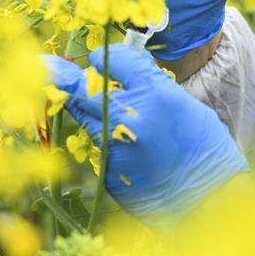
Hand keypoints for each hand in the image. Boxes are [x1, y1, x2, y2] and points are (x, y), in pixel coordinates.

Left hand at [43, 45, 248, 225]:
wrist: (208, 197)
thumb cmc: (207, 149)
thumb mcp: (186, 107)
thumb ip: (152, 90)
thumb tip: (124, 78)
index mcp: (155, 93)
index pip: (115, 60)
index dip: (108, 58)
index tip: (102, 60)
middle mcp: (128, 116)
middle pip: (81, 87)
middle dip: (65, 77)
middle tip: (46, 68)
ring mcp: (113, 145)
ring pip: (87, 118)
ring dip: (90, 112)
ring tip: (106, 112)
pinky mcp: (107, 171)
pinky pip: (100, 148)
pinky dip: (110, 145)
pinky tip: (136, 155)